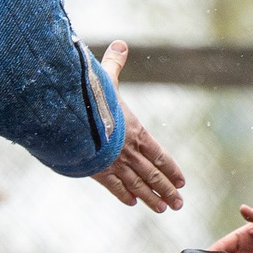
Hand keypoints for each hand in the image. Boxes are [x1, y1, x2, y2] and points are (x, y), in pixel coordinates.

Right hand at [89, 41, 185, 211]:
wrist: (70, 121)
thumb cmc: (90, 98)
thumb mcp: (105, 79)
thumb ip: (114, 64)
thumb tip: (121, 44)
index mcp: (135, 131)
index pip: (159, 154)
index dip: (171, 168)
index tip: (182, 181)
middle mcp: (129, 151)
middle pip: (153, 175)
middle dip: (167, 190)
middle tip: (179, 204)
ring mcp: (115, 164)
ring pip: (139, 185)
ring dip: (152, 198)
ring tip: (164, 209)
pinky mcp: (98, 171)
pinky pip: (114, 187)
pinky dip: (124, 195)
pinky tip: (132, 203)